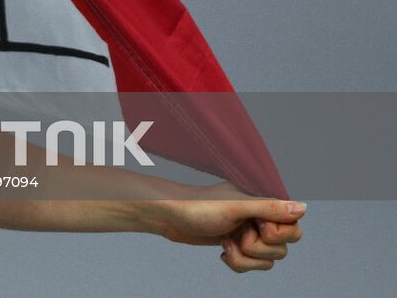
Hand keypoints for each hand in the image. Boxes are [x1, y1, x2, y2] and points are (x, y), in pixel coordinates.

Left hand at [154, 182, 305, 272]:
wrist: (167, 217)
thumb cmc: (196, 206)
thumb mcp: (234, 207)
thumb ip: (269, 208)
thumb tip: (303, 208)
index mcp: (263, 203)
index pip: (294, 227)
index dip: (278, 233)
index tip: (256, 225)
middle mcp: (260, 219)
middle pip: (282, 249)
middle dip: (258, 248)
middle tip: (238, 233)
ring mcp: (249, 234)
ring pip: (267, 261)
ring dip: (245, 258)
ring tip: (225, 242)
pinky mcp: (238, 247)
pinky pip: (253, 266)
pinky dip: (239, 264)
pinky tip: (223, 250)